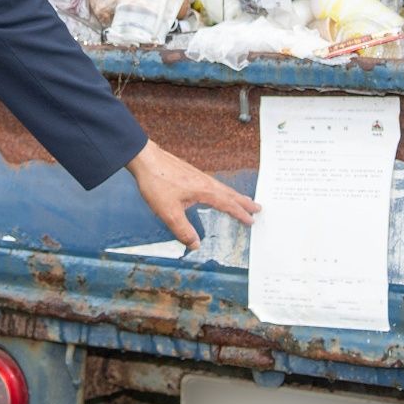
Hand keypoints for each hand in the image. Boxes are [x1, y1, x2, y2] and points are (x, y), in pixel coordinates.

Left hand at [126, 140, 259, 250]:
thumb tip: (195, 245)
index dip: (240, 214)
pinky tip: (217, 192)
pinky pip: (214, 184)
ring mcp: (199, 176)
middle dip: (244, 202)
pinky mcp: (190, 174)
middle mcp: (206, 182)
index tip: (251, 221)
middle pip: (230, 194)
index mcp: (205, 191)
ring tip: (243, 201)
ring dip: (235, 196)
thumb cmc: (157, 183)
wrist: (145, 159)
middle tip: (258, 208)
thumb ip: (183, 230)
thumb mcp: (169, 212)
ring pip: (222, 188)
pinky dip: (223, 191)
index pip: (228, 205)